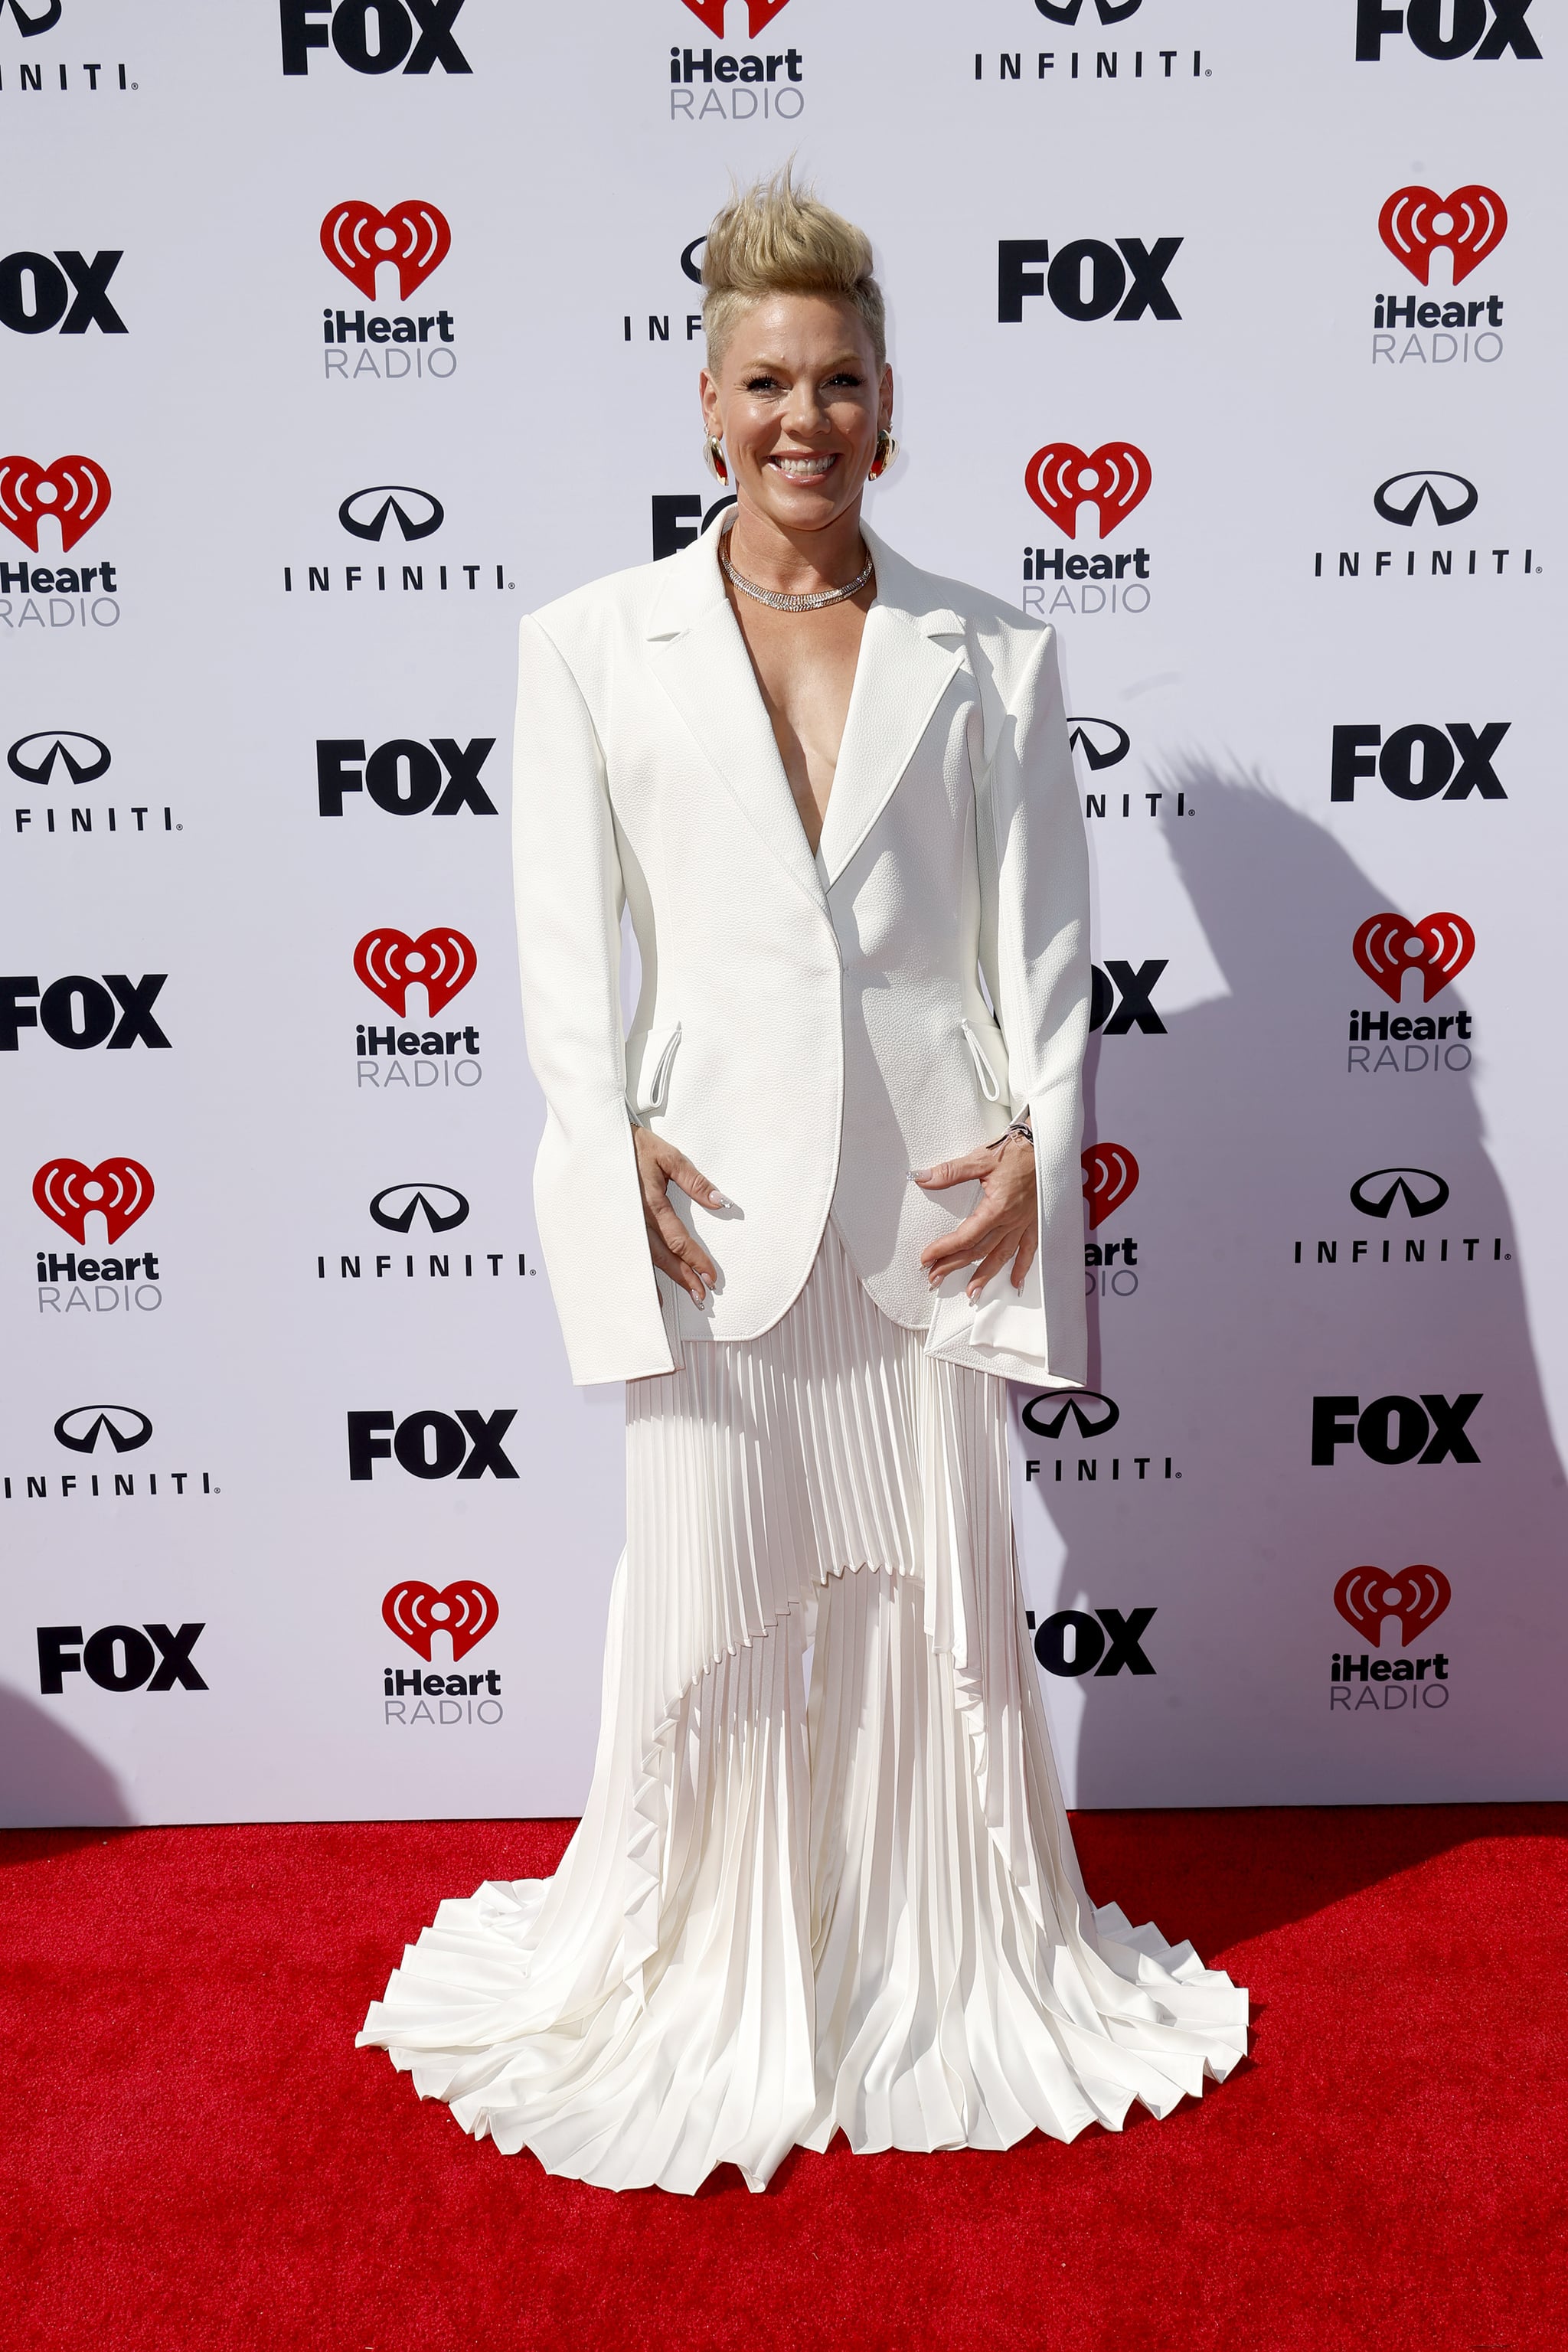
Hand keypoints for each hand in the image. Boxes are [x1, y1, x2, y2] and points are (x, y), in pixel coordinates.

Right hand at [632, 1123, 727, 1305]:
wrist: (597, 1142)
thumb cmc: (634, 1146)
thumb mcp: (668, 1156)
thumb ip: (695, 1181)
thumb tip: (719, 1202)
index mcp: (651, 1203)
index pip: (678, 1239)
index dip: (695, 1259)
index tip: (710, 1275)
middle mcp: (636, 1219)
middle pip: (663, 1256)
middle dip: (684, 1277)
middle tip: (701, 1295)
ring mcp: (623, 1224)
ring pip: (646, 1259)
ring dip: (664, 1280)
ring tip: (679, 1298)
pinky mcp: (616, 1225)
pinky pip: (630, 1254)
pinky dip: (639, 1275)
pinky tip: (645, 1290)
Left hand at [912, 1137, 1037, 1300]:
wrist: (1046, 1147)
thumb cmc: (1017, 1152)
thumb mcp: (981, 1159)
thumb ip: (950, 1172)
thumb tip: (923, 1178)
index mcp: (997, 1208)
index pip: (965, 1236)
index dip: (944, 1249)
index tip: (927, 1258)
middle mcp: (1011, 1221)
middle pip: (979, 1251)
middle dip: (955, 1265)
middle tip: (935, 1277)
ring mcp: (1024, 1224)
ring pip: (1002, 1256)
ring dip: (985, 1275)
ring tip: (971, 1292)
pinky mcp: (1034, 1223)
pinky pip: (1028, 1250)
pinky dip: (1022, 1267)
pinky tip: (1015, 1282)